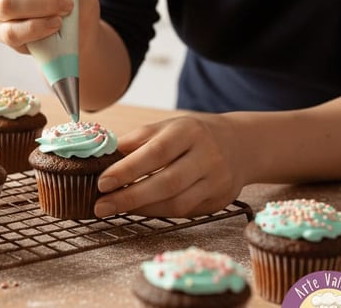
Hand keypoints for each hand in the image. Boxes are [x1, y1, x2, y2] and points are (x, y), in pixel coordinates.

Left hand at [94, 115, 243, 218]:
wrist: (239, 144)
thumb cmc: (192, 135)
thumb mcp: (166, 127)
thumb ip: (136, 140)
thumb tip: (103, 156)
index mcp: (188, 131)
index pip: (155, 153)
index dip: (127, 170)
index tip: (102, 182)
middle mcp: (206, 156)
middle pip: (166, 182)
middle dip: (130, 197)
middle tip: (101, 205)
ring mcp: (216, 181)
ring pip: (176, 203)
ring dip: (142, 208)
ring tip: (115, 208)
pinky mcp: (219, 201)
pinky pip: (185, 212)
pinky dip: (158, 212)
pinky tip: (139, 209)